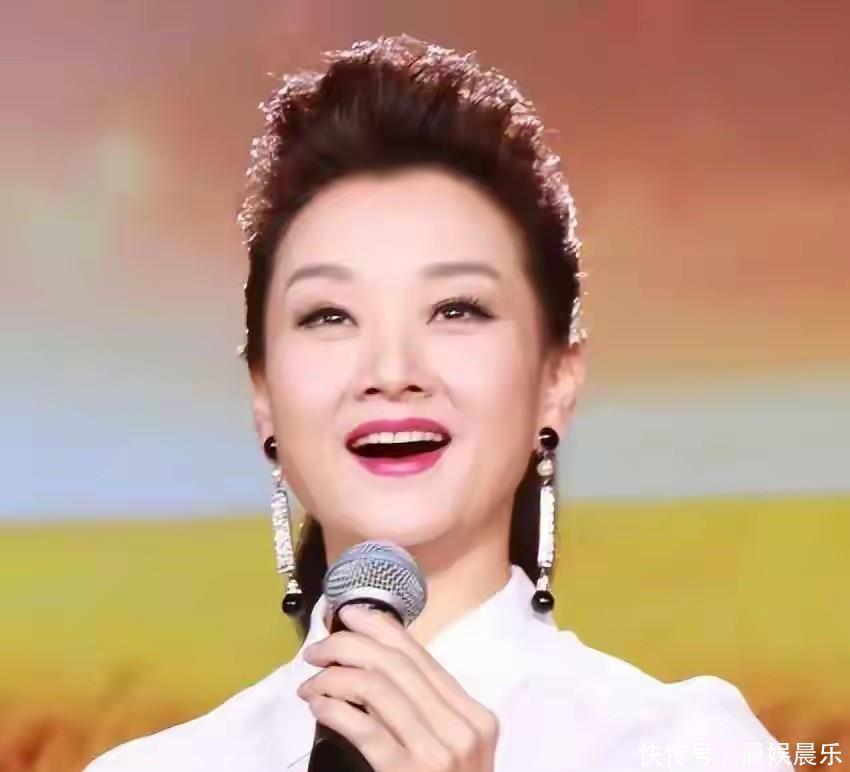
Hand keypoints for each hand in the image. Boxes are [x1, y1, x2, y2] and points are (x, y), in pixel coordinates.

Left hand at [297, 604, 498, 770]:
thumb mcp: (452, 748)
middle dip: (348, 645)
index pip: (420, 656)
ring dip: (333, 676)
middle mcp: (461, 728)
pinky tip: (317, 705)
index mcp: (474, 715)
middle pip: (395, 664)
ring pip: (376, 687)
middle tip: (316, 649)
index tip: (349, 614)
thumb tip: (377, 664)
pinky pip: (363, 727)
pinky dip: (333, 708)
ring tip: (310, 682)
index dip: (381, 627)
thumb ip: (428, 711)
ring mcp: (438, 753)